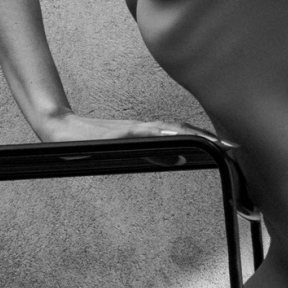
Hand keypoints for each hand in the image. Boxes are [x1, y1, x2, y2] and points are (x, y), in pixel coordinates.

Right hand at [25, 106, 209, 143]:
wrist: (59, 129)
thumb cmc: (90, 140)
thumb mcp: (126, 148)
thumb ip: (151, 152)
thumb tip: (177, 159)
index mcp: (144, 131)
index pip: (180, 132)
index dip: (203, 137)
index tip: (224, 145)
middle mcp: (141, 127)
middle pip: (179, 129)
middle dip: (205, 137)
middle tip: (228, 145)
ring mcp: (130, 128)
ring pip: (165, 129)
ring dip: (189, 134)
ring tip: (211, 141)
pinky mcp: (118, 132)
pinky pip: (143, 132)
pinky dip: (160, 134)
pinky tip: (174, 136)